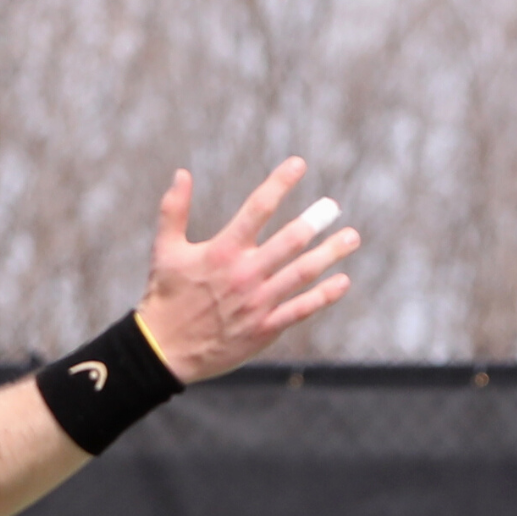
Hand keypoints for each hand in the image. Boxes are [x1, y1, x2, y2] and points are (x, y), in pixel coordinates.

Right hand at [130, 160, 361, 381]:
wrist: (165, 351)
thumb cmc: (165, 297)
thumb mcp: (165, 250)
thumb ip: (173, 210)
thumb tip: (182, 173)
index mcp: (222, 251)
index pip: (257, 208)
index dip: (279, 183)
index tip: (298, 164)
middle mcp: (244, 274)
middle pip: (290, 241)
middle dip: (315, 220)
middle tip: (333, 206)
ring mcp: (257, 303)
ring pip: (302, 273)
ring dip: (330, 254)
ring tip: (352, 237)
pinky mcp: (264, 329)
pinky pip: (300, 309)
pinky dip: (324, 296)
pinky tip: (343, 282)